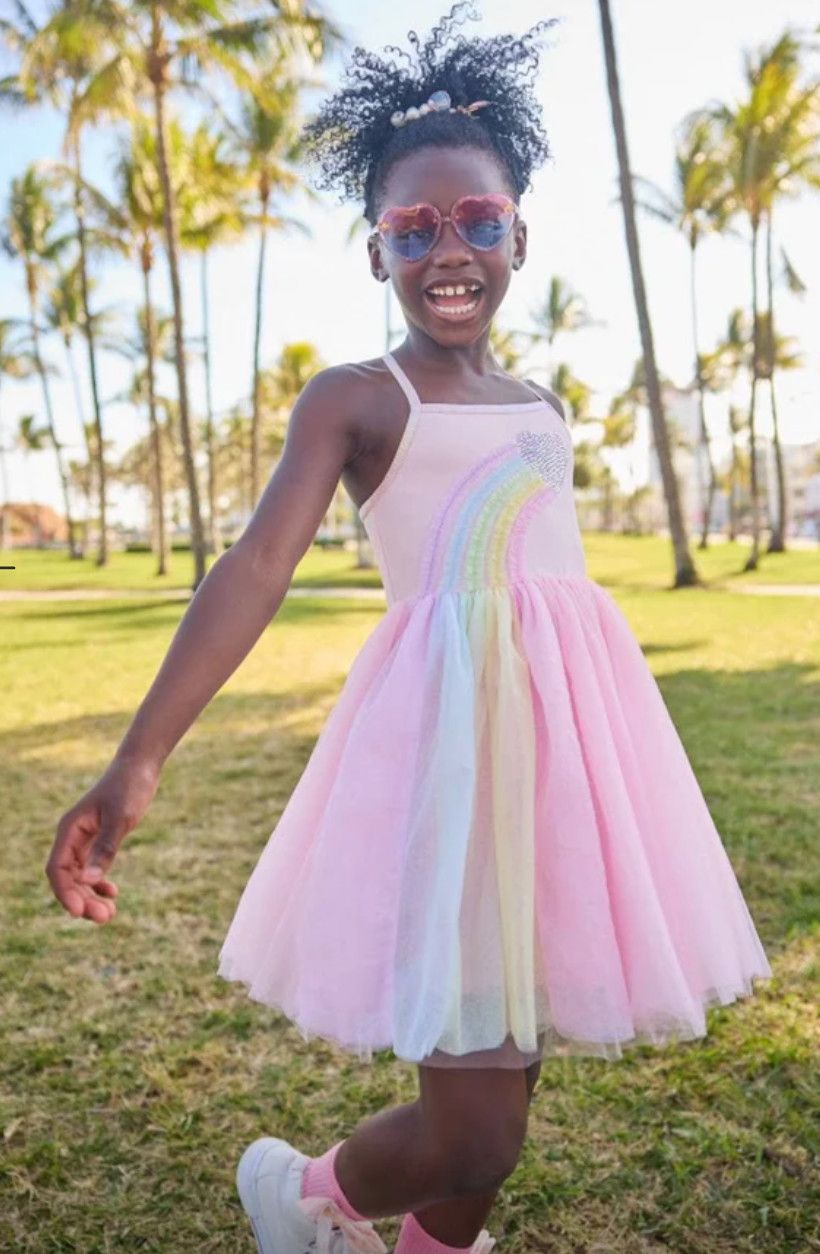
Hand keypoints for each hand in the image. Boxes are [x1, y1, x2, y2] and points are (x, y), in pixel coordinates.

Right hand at [46, 755, 160, 923]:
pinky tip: (113, 893)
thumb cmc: (129, 788)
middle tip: (105, 918)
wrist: (141, 767)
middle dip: (82, 900)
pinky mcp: (99, 839)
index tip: (79, 913)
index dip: (64, 893)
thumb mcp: (121, 819)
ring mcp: (85, 838)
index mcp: (70, 829)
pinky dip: (99, 883)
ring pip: (79, 876)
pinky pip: (91, 868)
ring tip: (110, 914)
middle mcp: (73, 836)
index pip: (56, 869)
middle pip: (67, 877)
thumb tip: (89, 881)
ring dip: (91, 896)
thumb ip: (105, 848)